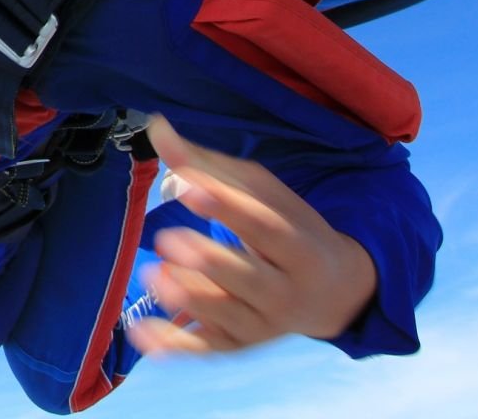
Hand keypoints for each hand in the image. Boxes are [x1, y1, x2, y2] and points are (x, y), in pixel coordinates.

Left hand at [127, 114, 377, 355]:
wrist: (336, 293)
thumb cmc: (287, 229)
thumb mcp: (261, 193)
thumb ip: (208, 165)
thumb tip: (156, 127)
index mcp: (300, 245)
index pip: (263, 225)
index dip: (225, 206)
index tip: (186, 185)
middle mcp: (287, 291)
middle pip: (250, 278)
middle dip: (211, 261)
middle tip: (169, 239)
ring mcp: (265, 324)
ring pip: (228, 316)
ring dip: (190, 300)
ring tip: (153, 276)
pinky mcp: (241, 345)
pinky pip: (208, 350)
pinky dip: (175, 346)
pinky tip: (141, 333)